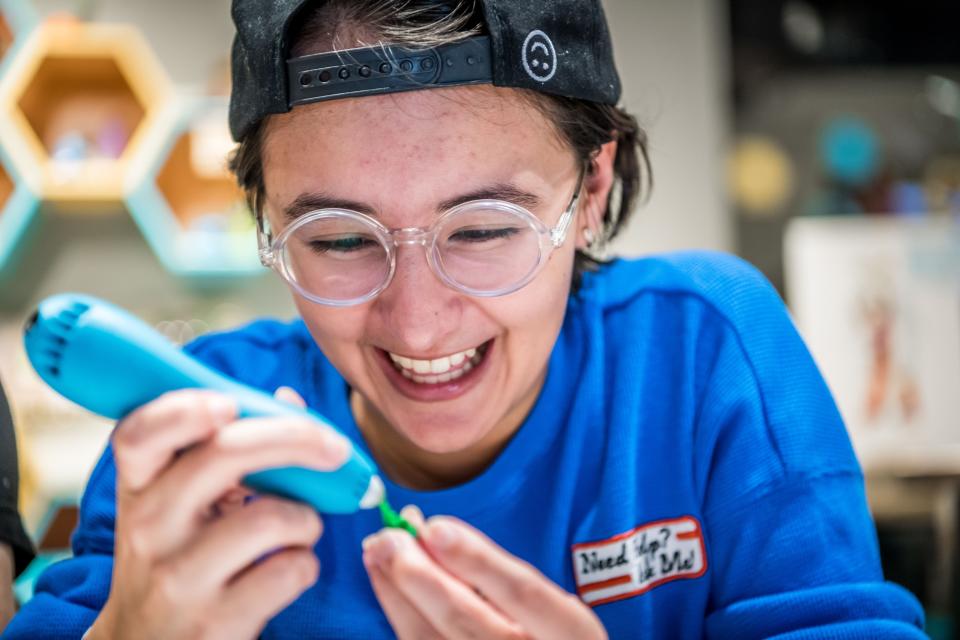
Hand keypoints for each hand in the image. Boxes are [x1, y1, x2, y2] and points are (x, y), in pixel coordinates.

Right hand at [87, 387, 348, 639]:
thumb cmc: (178, 556)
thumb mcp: (182, 504)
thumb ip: (227, 449)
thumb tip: (289, 400)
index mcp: (139, 486)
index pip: (140, 434)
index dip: (183, 410)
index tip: (229, 403)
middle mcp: (148, 527)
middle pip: (224, 455)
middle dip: (295, 438)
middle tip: (335, 448)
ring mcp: (178, 577)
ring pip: (271, 516)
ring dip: (305, 518)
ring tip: (296, 531)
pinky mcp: (215, 621)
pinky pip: (291, 569)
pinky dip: (305, 564)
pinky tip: (286, 570)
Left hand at [362, 508, 606, 639]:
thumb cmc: (548, 636)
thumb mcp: (552, 606)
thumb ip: (501, 574)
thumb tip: (434, 533)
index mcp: (570, 633)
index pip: (523, 592)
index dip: (478, 559)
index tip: (435, 527)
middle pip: (466, 620)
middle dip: (420, 576)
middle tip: (388, 537)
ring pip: (431, 639)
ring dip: (397, 593)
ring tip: (376, 551)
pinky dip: (399, 614)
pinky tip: (386, 585)